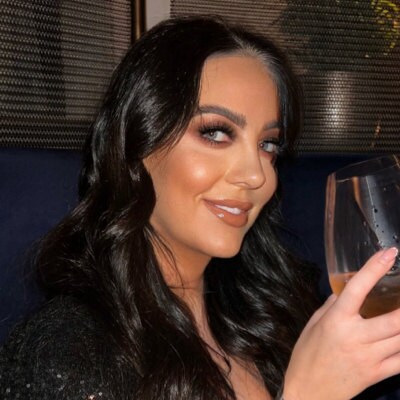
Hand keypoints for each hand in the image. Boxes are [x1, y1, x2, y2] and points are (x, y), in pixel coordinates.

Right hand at [283, 247, 399, 399]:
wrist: (307, 392)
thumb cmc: (306, 355)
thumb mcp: (312, 325)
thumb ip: (331, 306)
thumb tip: (345, 290)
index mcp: (336, 320)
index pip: (357, 289)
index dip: (374, 268)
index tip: (389, 253)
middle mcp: (356, 336)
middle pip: (395, 318)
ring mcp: (370, 357)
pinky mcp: (378, 374)